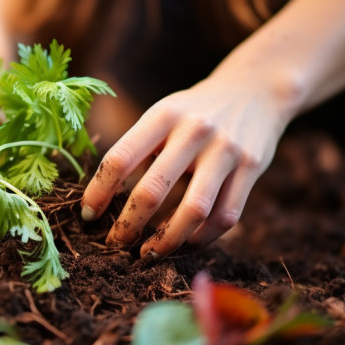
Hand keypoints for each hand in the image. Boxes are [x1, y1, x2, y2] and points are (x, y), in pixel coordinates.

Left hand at [80, 72, 296, 257]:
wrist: (255, 90)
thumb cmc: (195, 112)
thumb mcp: (164, 115)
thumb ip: (139, 149)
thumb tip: (105, 200)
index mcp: (163, 115)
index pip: (120, 158)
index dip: (99, 192)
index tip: (89, 215)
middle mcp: (194, 130)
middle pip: (153, 190)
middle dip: (128, 225)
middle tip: (115, 243)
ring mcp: (226, 149)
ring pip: (194, 211)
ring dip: (167, 241)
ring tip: (149, 254)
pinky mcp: (252, 167)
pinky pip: (225, 216)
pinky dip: (202, 238)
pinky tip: (185, 243)